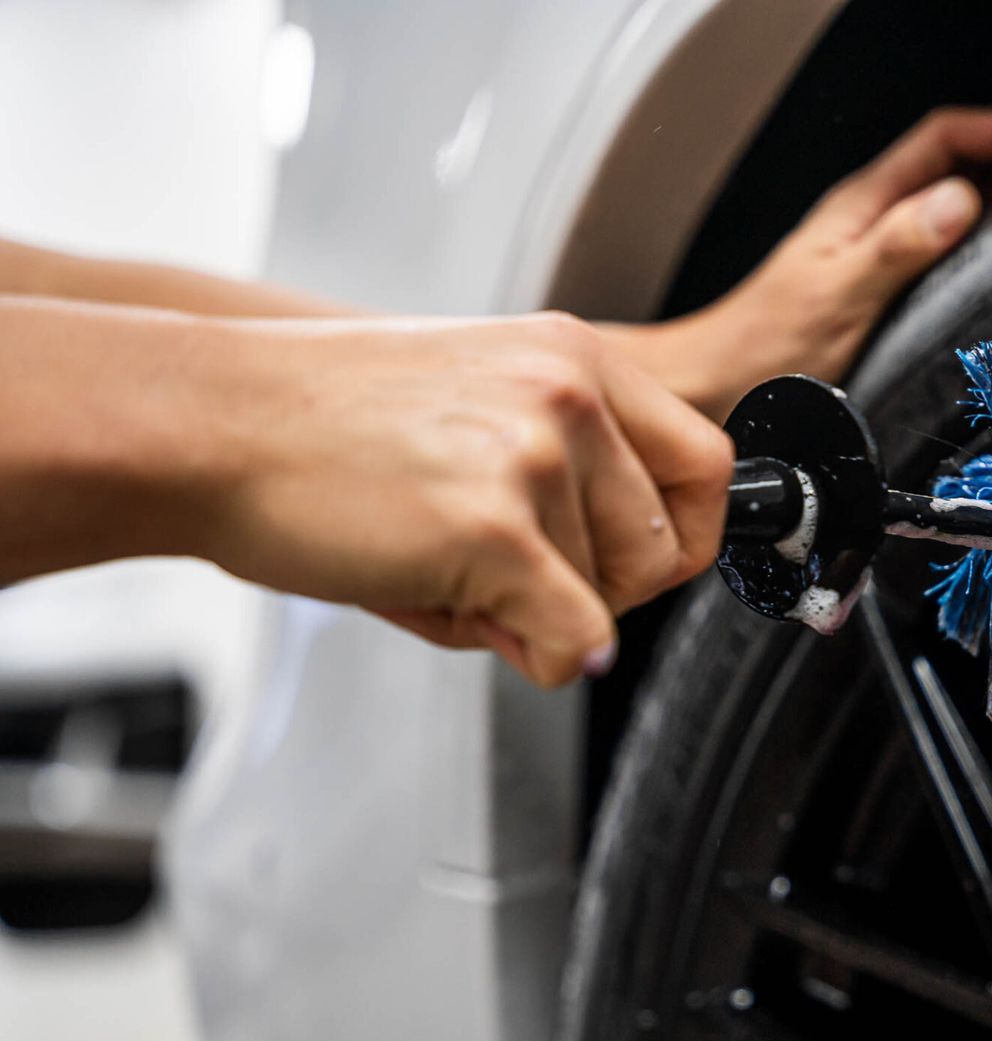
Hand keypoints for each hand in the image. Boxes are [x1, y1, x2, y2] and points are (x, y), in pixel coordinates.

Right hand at [204, 312, 732, 686]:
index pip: (708, 464)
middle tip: (514, 581)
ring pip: (609, 603)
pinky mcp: (497, 528)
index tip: (640, 566)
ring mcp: (535, 457)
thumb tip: (618, 599)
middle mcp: (569, 395)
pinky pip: (575, 638)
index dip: (681, 537)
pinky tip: (467, 615)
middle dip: (601, 592)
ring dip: (536, 616)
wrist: (209, 424)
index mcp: (576, 357)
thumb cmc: (322, 426)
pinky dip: (540, 656)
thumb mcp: (476, 404)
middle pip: (666, 551)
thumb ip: (569, 479)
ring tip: (443, 567)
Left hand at [614, 106, 991, 418]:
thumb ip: (896, 248)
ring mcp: (886, 249)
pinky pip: (959, 238)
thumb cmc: (761, 347)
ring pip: (966, 194)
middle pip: (968, 157)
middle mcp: (878, 219)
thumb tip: (959, 205)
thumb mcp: (835, 295)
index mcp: (866, 206)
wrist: (720, 387)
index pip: (951, 139)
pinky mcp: (893, 285)